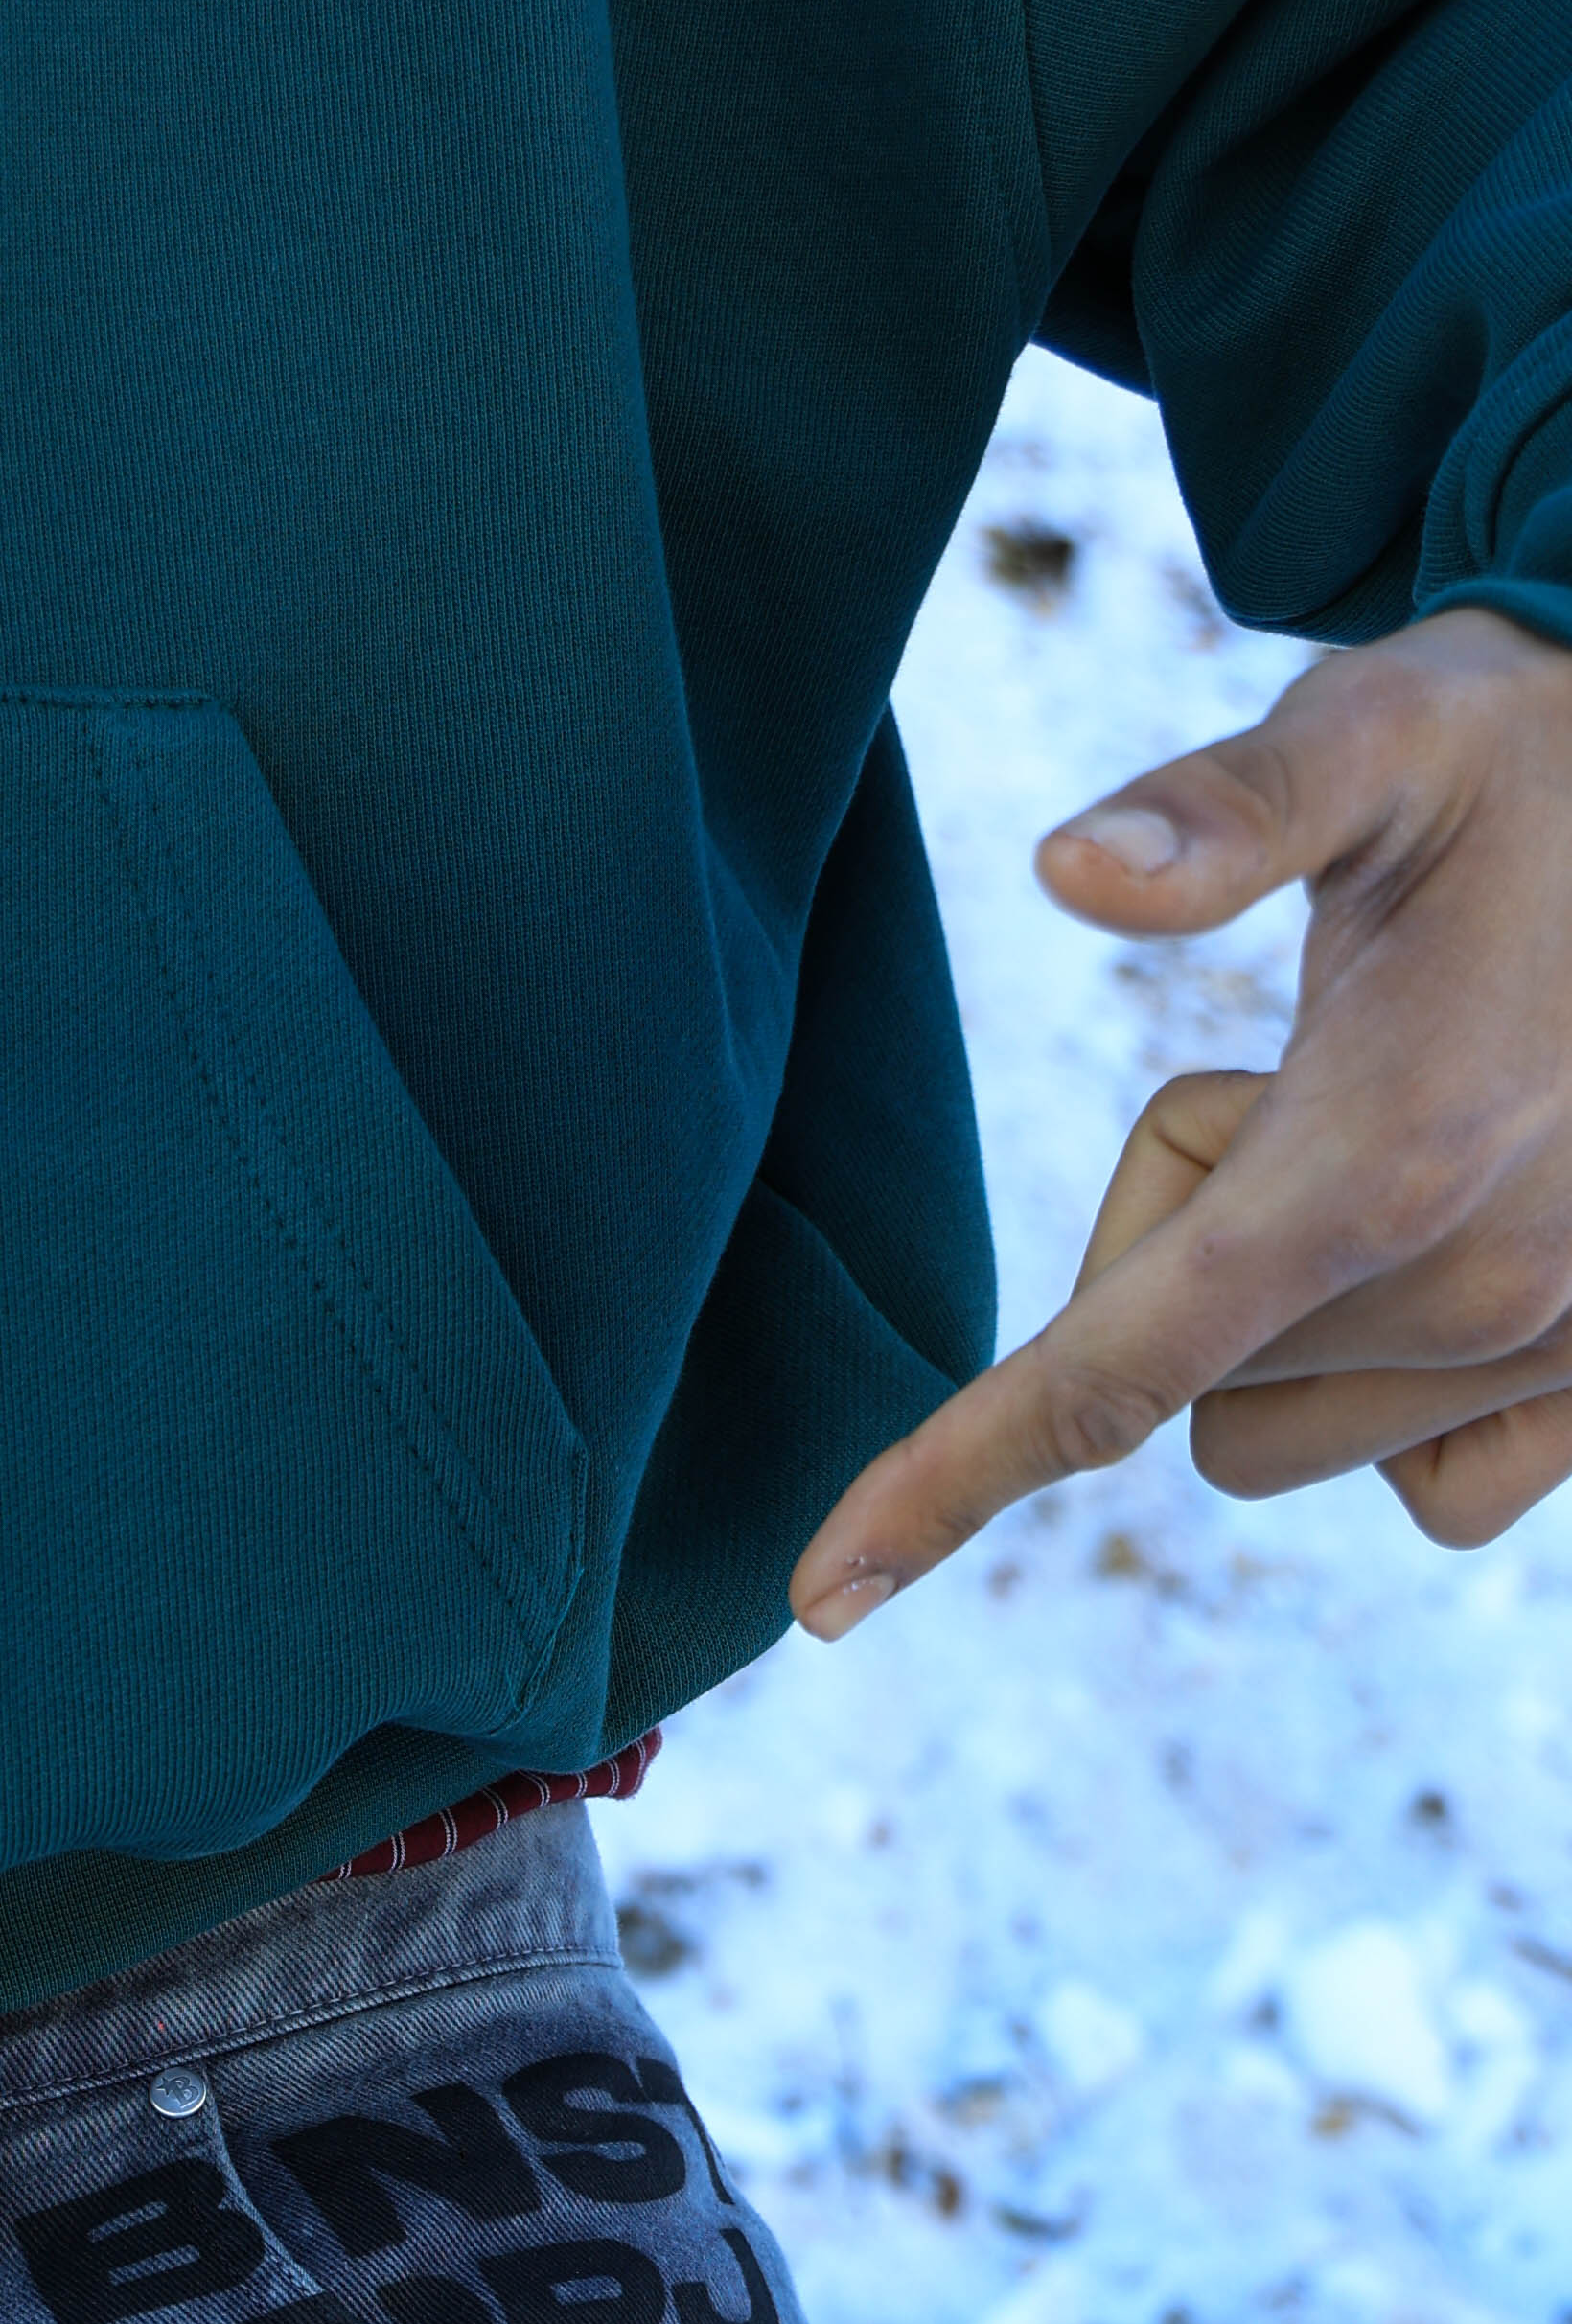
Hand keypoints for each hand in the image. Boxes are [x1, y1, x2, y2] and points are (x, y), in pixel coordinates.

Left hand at [791, 603, 1571, 1632]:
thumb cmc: (1540, 755)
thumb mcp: (1383, 732)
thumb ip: (1225, 809)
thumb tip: (1067, 867)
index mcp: (1387, 1158)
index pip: (1108, 1367)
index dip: (949, 1472)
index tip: (826, 1591)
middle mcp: (1483, 1290)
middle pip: (1183, 1380)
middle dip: (1183, 1248)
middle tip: (1296, 1073)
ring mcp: (1565, 1350)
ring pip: (1286, 1435)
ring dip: (1290, 1318)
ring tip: (1402, 1132)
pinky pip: (1432, 1489)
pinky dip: (1394, 1400)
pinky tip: (1455, 1246)